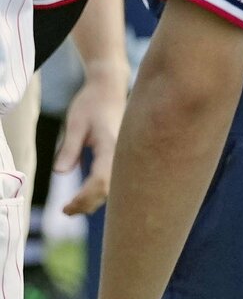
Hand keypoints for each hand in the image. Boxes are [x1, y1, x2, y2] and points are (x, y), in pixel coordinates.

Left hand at [55, 63, 126, 215]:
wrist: (110, 87)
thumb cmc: (92, 103)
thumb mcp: (75, 123)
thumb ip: (69, 148)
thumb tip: (60, 173)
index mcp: (112, 146)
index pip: (100, 181)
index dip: (84, 198)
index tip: (66, 207)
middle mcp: (123, 153)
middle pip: (110, 189)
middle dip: (89, 204)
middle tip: (66, 210)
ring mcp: (125, 154)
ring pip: (115, 186)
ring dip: (96, 199)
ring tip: (73, 206)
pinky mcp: (123, 154)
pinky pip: (116, 178)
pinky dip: (102, 190)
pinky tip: (87, 192)